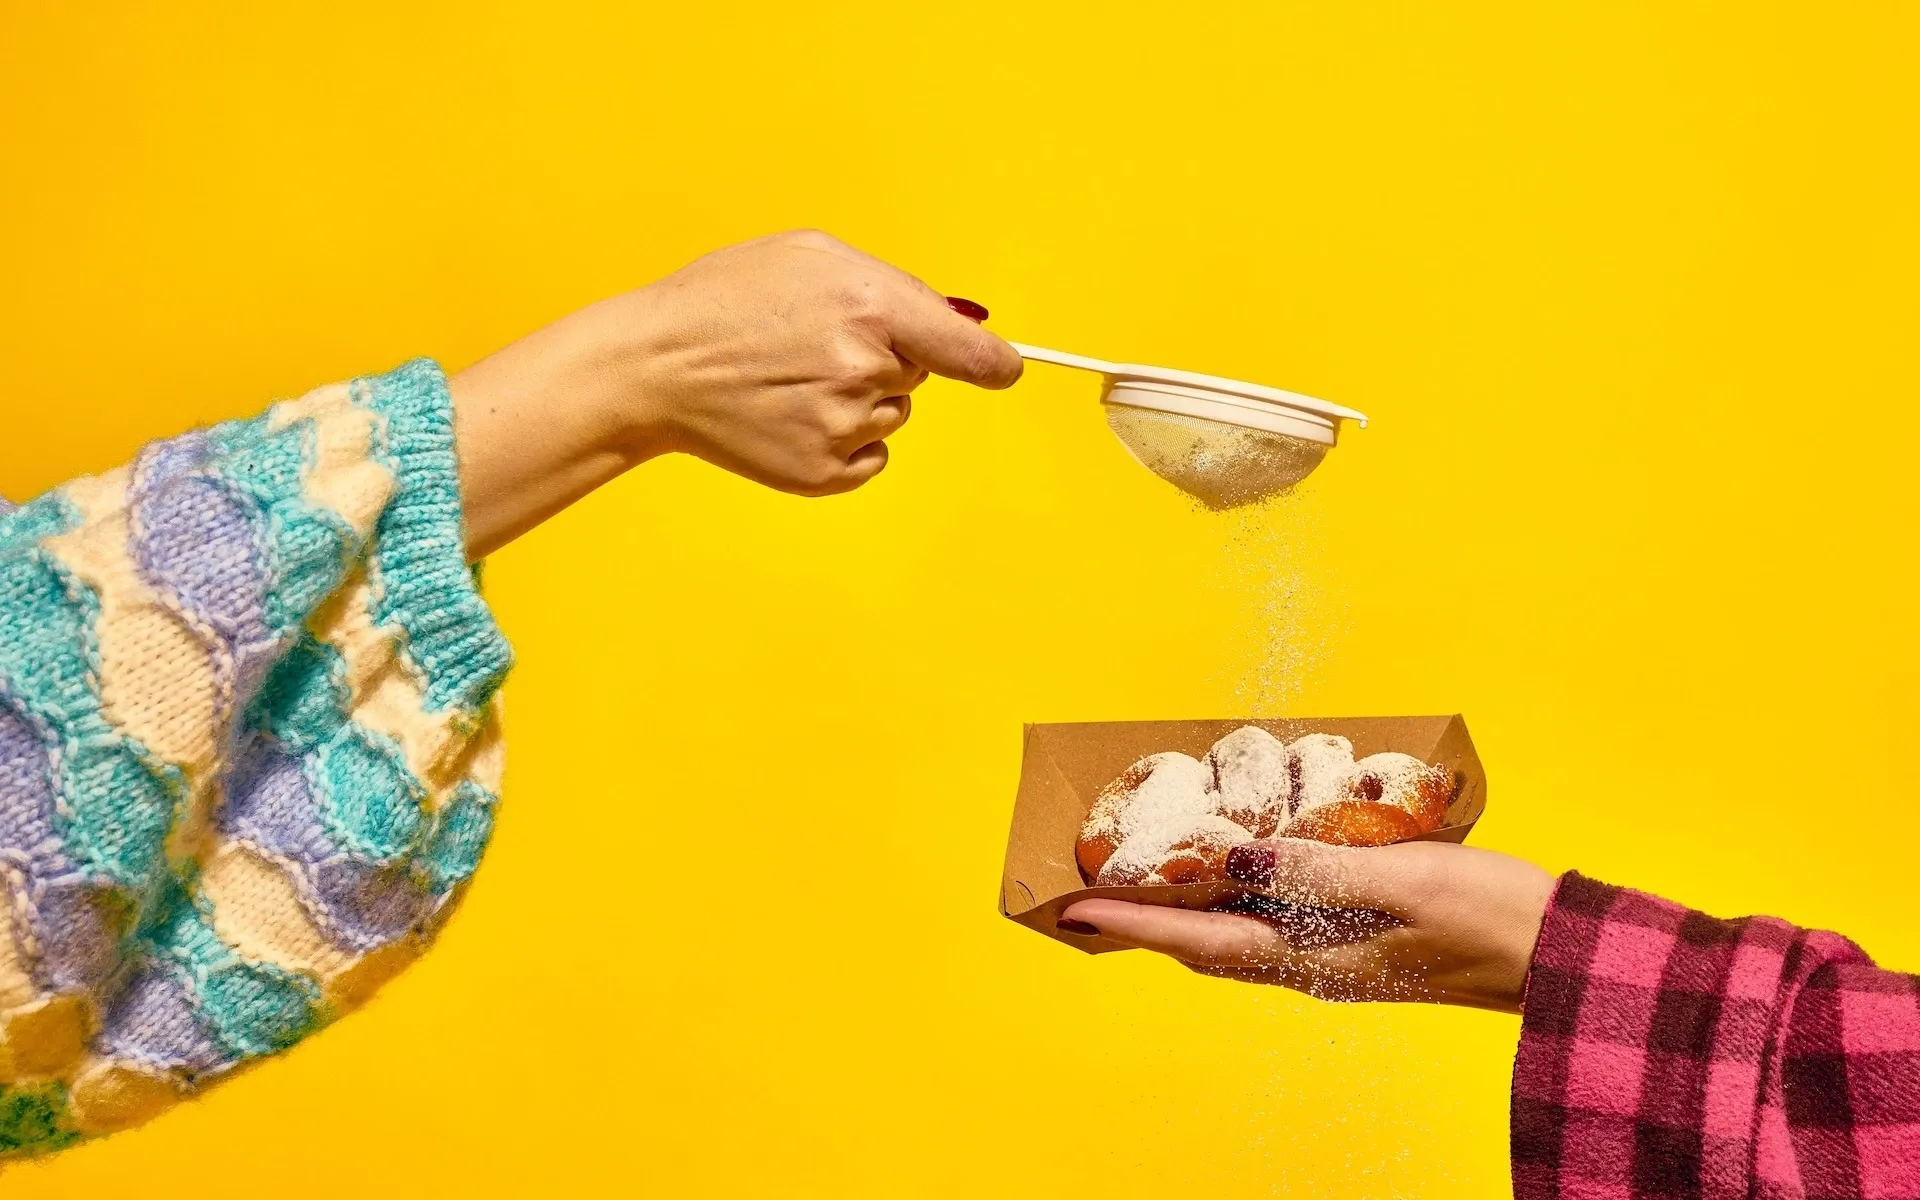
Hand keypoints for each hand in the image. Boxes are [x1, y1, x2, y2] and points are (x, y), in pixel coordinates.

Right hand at [614, 230, 1021, 491]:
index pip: (971, 353)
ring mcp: (843, 426)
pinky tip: (792, 416)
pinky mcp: (822, 472)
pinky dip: (843, 442)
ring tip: (792, 378)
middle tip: (816, 344)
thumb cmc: (728, 300)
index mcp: (870, 305)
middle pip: (920, 376)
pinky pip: (869, 458)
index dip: (994, 362)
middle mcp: (864, 369)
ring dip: (860, 400)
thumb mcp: (810, 256)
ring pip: (892, 417)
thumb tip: (962, 324)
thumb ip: (894, 285)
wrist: (655, 365)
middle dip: (887, 358)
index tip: (1005, 369)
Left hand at [1060, 840, 1556, 1012]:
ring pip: (1240, 935)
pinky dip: (1244, 893)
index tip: (1073, 908)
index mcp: (1314, 959)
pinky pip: (1281, 920)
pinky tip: (1244, 863)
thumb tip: (1236, 854)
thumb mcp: (1402, 881)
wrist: (1564, 959)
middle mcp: (1315, 967)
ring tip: (1150, 872)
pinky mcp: (1364, 944)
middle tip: (1096, 888)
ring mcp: (1338, 958)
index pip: (1198, 941)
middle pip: (1207, 945)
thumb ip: (1316, 868)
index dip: (1133, 923)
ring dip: (1191, 907)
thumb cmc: (1491, 919)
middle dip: (1148, 920)